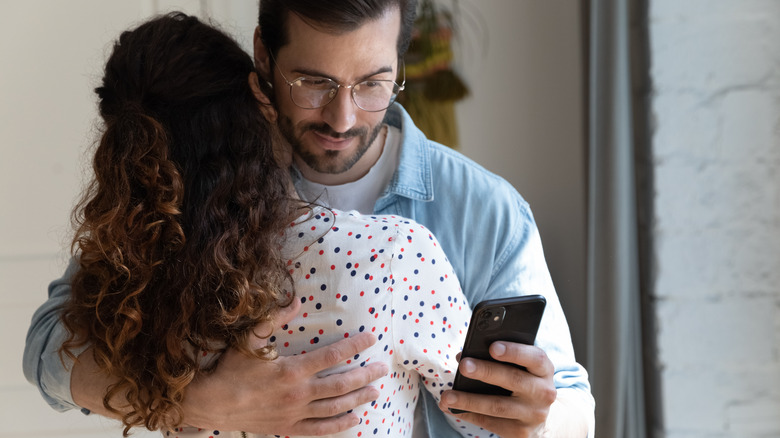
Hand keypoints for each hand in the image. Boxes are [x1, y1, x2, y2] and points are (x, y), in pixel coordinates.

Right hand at [182, 299, 388, 435]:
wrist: (211, 403)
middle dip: (365, 375)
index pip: (333, 356)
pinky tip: (354, 419)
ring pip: (335, 407)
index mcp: (292, 370)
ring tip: (375, 392)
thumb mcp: (249, 339)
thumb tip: (296, 302)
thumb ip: (274, 319)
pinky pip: (320, 429)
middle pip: (341, 384)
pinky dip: (339, 425)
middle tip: (382, 368)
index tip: (371, 338)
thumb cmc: (231, 369)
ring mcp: (295, 413)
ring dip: (358, 399)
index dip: (355, 345)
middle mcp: (298, 394)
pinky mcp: (288, 427)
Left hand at [438, 341, 556, 437]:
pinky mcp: (520, 432)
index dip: (514, 351)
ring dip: (469, 400)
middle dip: (486, 372)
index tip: (492, 347)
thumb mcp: (521, 367)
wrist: (538, 416)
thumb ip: (499, 358)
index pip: (534, 358)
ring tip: (447, 396)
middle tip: (463, 366)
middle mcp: (543, 392)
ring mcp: (533, 415)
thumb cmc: (522, 381)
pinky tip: (452, 408)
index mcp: (543, 370)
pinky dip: (468, 414)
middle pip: (513, 380)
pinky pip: (490, 423)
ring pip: (498, 406)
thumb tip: (463, 357)